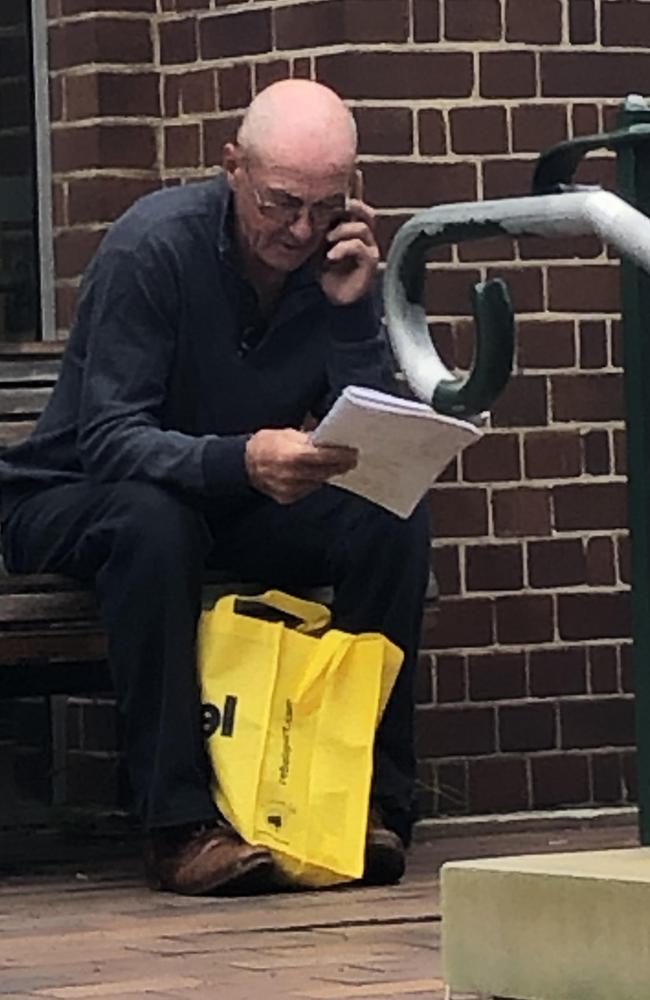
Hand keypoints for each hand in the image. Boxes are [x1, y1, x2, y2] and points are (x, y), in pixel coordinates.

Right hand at [245, 428, 357, 503]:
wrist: (244, 464)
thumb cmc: (266, 445)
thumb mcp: (287, 434)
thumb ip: (308, 438)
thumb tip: (328, 437)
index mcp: (290, 455)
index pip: (321, 456)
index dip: (339, 455)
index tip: (352, 453)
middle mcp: (290, 474)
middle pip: (323, 472)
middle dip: (339, 466)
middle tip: (351, 460)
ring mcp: (288, 488)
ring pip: (318, 482)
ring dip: (328, 474)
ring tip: (337, 466)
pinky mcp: (287, 497)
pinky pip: (308, 490)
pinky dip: (314, 482)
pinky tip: (317, 475)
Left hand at [319, 172, 378, 306]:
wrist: (328, 300)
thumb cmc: (321, 271)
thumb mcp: (313, 243)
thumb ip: (313, 224)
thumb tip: (297, 202)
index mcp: (350, 227)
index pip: (355, 202)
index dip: (354, 187)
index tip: (352, 171)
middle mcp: (363, 236)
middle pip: (364, 210)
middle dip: (350, 205)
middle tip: (335, 207)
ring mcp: (368, 249)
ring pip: (362, 227)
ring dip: (343, 230)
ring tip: (328, 239)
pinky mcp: (369, 264)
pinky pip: (361, 248)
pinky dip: (344, 248)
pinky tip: (331, 255)